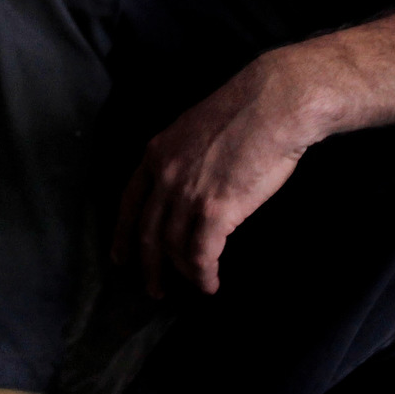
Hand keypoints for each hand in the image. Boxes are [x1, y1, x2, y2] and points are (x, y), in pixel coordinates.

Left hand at [113, 58, 319, 297]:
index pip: (129, 203)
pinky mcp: (214, 211)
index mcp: (157, 153)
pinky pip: (201, 255)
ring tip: (196, 285)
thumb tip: (193, 180)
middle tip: (153, 289)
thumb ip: (186, 157)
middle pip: (147, 233)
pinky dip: (204, 275)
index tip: (120, 257)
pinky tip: (211, 284)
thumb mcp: (198, 128)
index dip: (123, 234)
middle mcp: (164, 176)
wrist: (274, 104)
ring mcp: (187, 194)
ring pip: (173, 248)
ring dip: (184, 274)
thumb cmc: (249, 110)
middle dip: (148, 266)